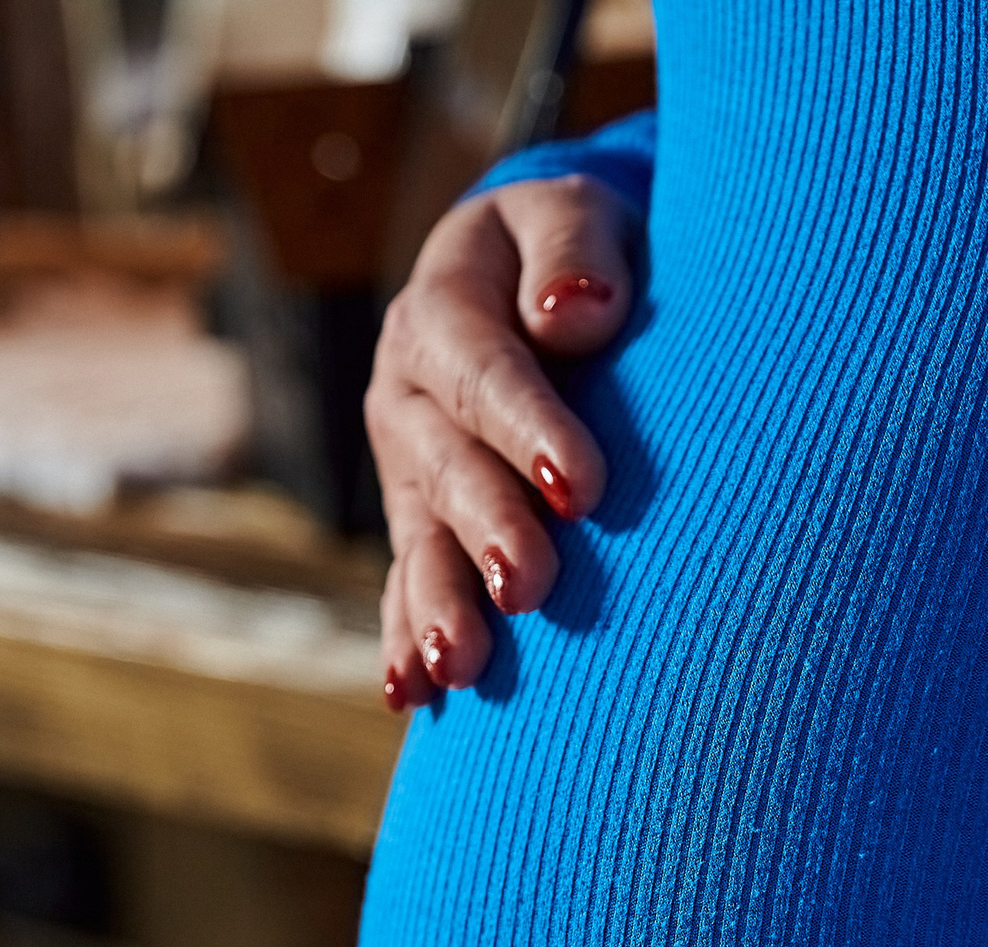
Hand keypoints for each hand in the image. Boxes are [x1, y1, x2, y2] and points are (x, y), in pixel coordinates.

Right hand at [365, 175, 638, 706]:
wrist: (530, 275)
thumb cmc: (572, 248)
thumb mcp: (573, 212)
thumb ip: (574, 248)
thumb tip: (575, 314)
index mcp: (443, 310)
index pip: (483, 371)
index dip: (528, 428)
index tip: (582, 485)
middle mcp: (409, 394)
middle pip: (445, 467)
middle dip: (485, 530)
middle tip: (529, 587)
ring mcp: (407, 464)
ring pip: (419, 537)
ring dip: (437, 604)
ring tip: (459, 665)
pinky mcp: (419, 517)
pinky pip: (406, 579)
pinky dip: (406, 635)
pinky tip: (413, 693)